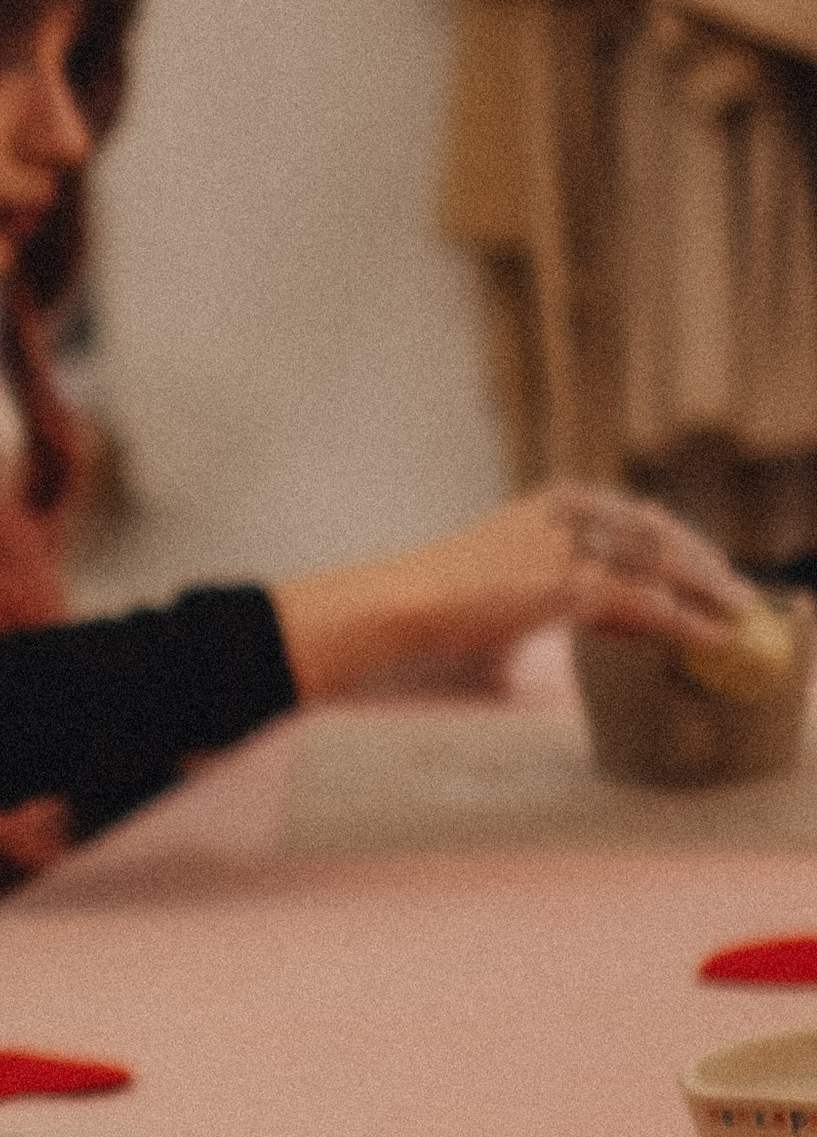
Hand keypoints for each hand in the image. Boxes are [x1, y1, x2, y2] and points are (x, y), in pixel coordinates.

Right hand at [274, 485, 755, 699]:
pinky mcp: (567, 581)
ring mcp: (568, 543)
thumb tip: (599, 627)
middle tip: (736, 594)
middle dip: (703, 565)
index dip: (681, 546)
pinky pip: (644, 601)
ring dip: (706, 592)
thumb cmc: (441, 602)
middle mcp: (567, 511)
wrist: (400, 603)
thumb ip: (560, 587)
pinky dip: (684, 620)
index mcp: (554, 500)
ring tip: (735, 616)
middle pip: (658, 535)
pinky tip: (709, 635)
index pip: (638, 519)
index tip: (708, 570)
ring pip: (660, 565)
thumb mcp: (511, 580)